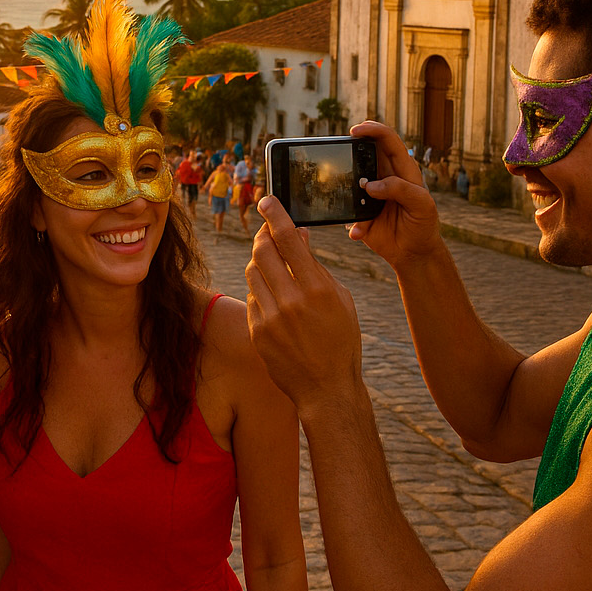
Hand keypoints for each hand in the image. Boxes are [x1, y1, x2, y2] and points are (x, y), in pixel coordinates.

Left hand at [245, 195, 362, 412]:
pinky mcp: (257, 332)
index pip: (288, 239)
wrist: (326, 389)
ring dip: (259, 261)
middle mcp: (290, 300)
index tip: (266, 200)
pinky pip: (251, 297)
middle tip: (267, 231)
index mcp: (317, 288)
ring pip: (251, 271)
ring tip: (273, 264)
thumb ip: (316, 266)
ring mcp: (270, 318)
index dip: (275, 214)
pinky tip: (272, 295)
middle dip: (263, 235)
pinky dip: (259, 289)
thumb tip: (298, 236)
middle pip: (262, 250)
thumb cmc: (340, 340)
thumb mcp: (340, 299)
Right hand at [345, 121, 441, 266]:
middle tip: (341, 152)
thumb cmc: (423, 225)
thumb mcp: (422, 205)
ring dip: (346, 186)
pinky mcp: (360, 212)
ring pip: (351, 179)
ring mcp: (370, 193)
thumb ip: (402, 189)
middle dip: (352, 150)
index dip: (373, 130)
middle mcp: (384, 176)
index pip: (388, 141)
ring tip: (353, 200)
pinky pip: (348, 211)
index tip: (355, 131)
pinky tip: (358, 232)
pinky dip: (351, 222)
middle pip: (365, 153)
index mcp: (403, 169)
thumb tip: (371, 186)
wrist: (414, 253)